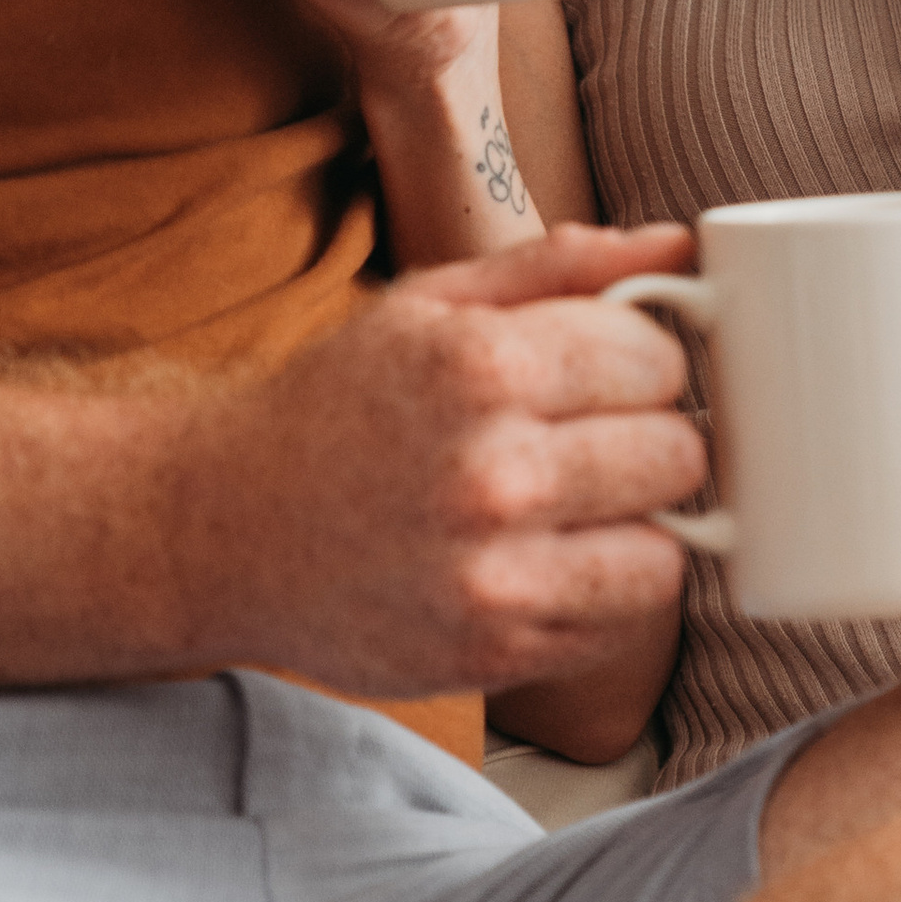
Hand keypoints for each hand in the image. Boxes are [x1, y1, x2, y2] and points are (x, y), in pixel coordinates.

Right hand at [170, 223, 711, 696]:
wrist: (221, 530)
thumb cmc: (339, 407)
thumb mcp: (430, 307)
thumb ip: (560, 269)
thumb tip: (678, 247)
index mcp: (479, 368)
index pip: (659, 361)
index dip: (638, 363)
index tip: (595, 375)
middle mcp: (491, 476)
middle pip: (678, 456)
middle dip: (643, 441)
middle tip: (580, 443)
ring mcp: (495, 577)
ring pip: (666, 553)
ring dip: (631, 529)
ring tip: (565, 509)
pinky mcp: (496, 654)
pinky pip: (620, 624)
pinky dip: (598, 593)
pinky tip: (539, 562)